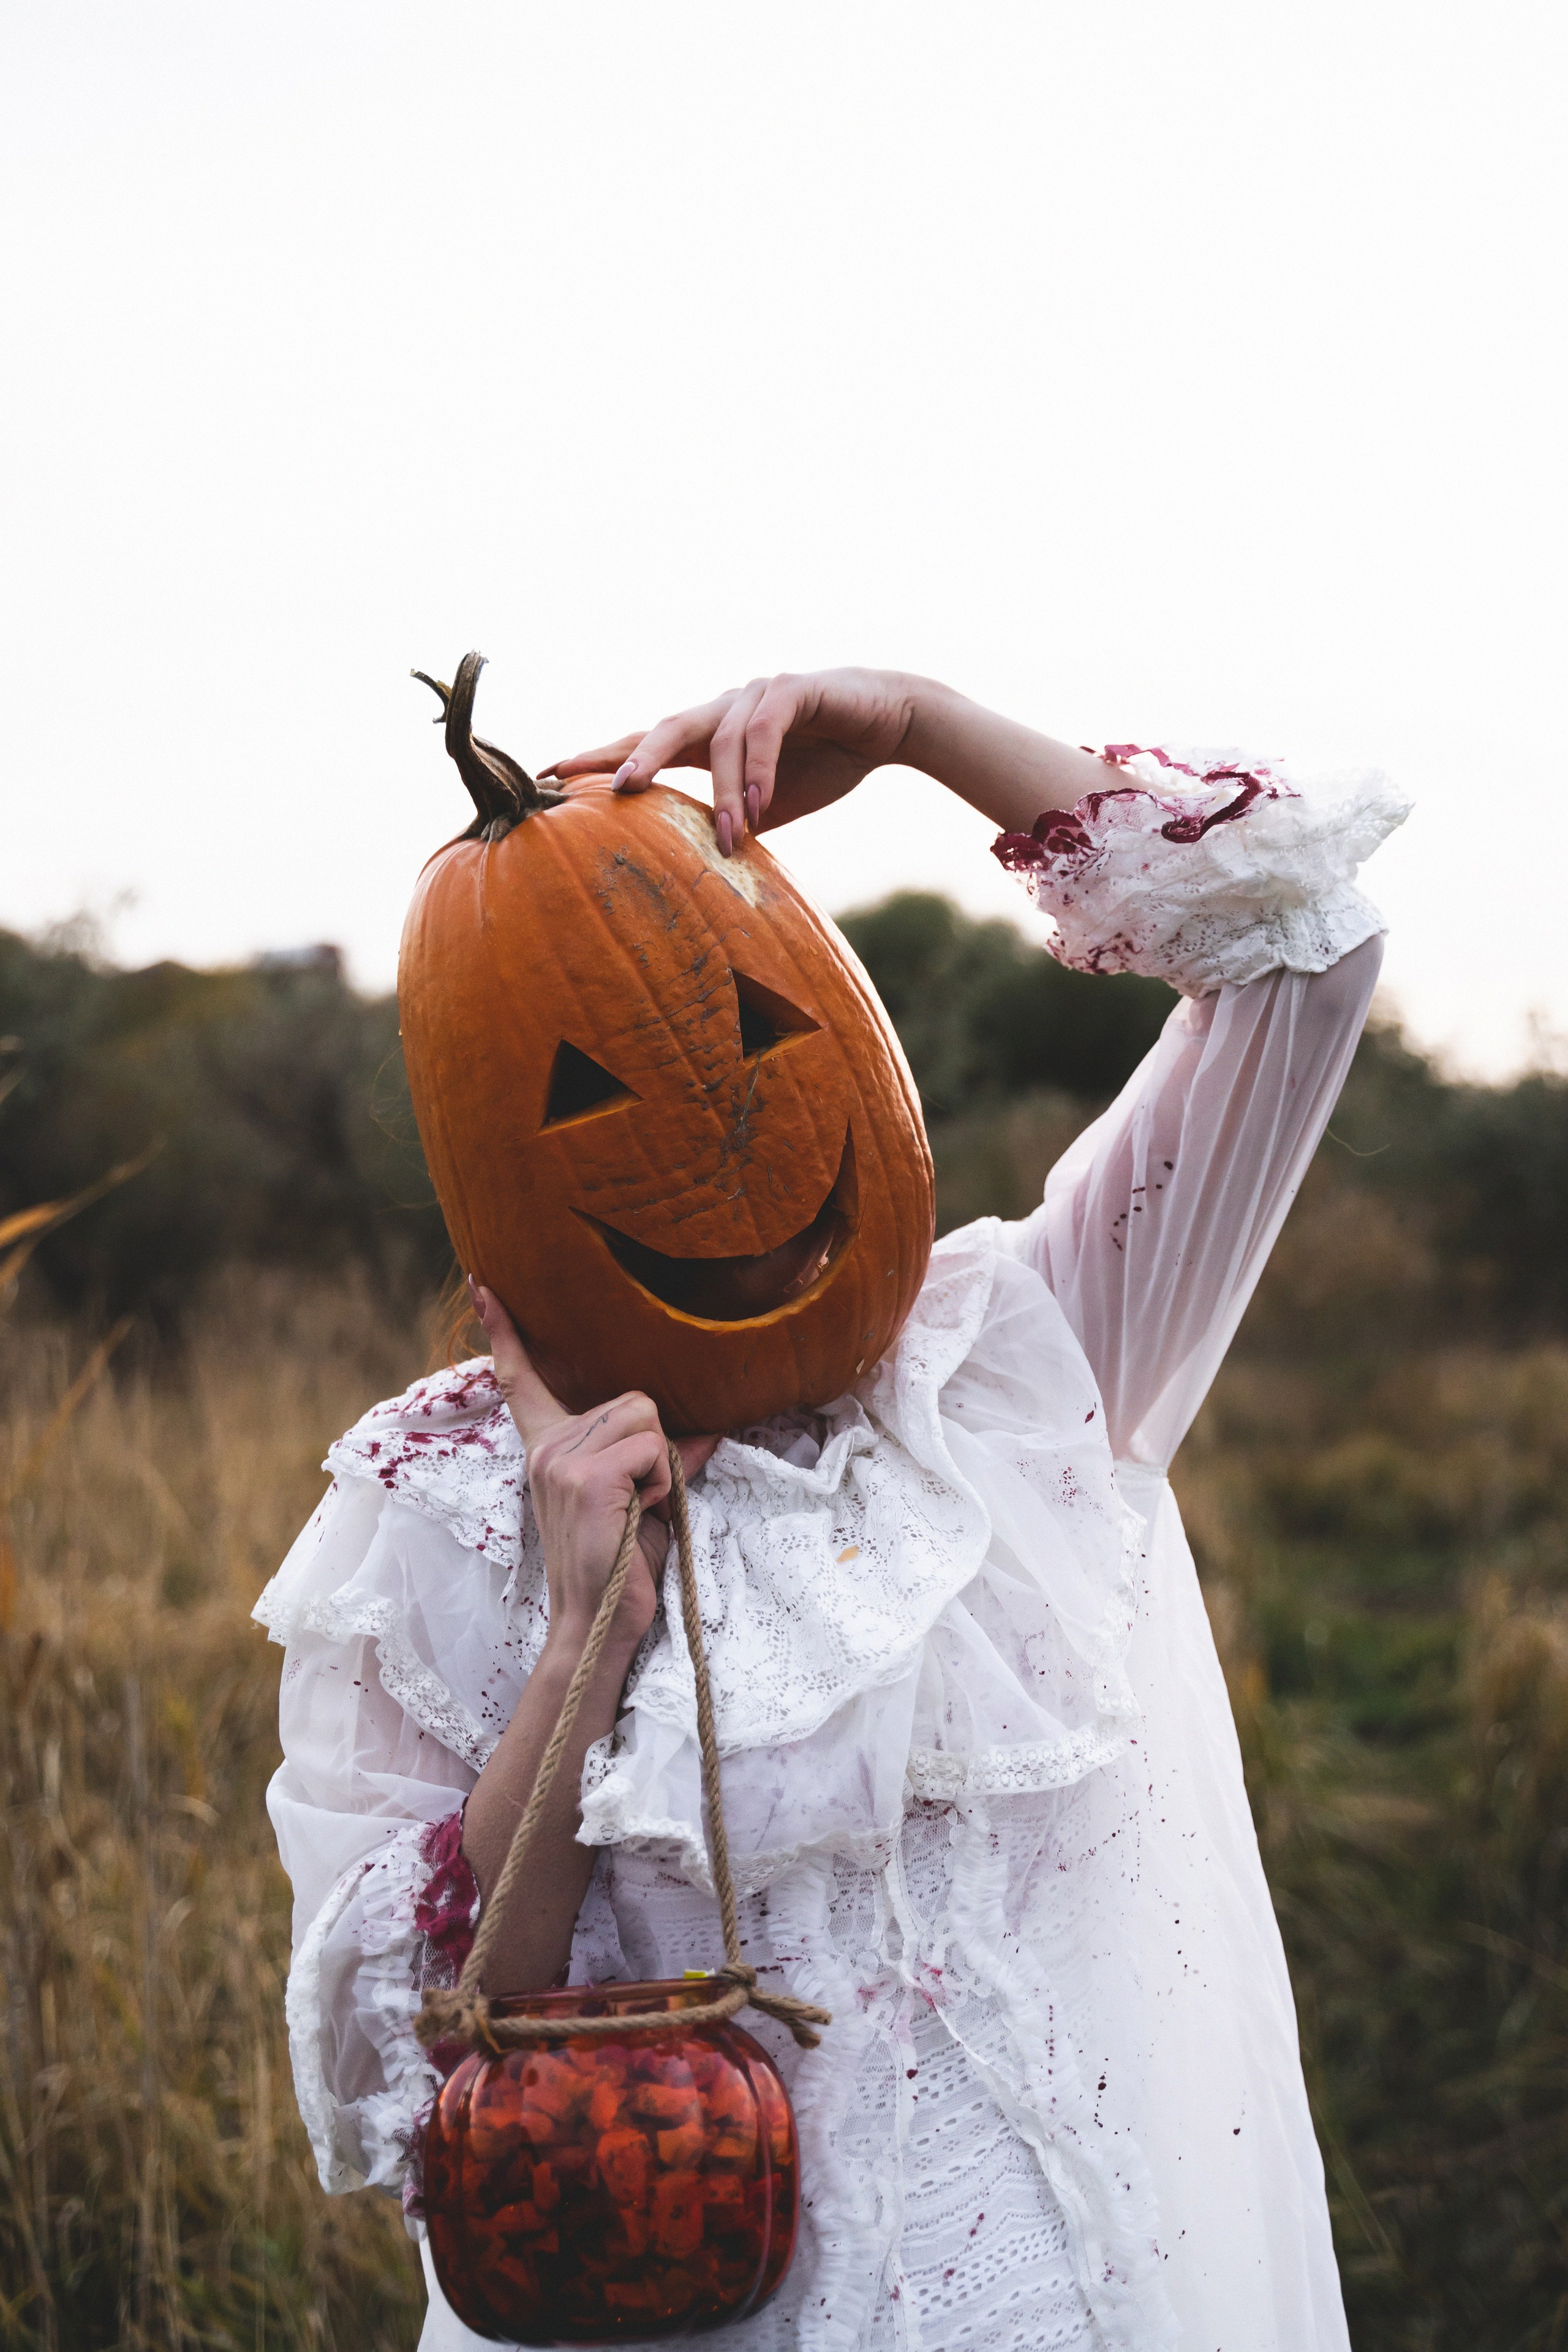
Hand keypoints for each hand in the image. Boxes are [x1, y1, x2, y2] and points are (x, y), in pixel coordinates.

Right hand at [470, 1284, 717, 1660]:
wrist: (598, 1623)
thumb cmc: (618, 1564)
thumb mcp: (638, 1498)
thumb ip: (658, 1457)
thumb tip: (709, 1429)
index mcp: (548, 1446)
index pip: (522, 1380)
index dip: (505, 1332)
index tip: (483, 1287)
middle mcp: (546, 1446)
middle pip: (635, 1398)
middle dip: (655, 1447)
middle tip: (639, 1499)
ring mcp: (561, 1459)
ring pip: (647, 1418)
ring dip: (661, 1466)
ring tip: (638, 1507)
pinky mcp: (586, 1476)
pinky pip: (654, 1449)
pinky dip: (663, 1481)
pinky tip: (638, 1513)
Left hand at [540, 668, 924, 854]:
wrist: (896, 723)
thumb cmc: (829, 761)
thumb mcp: (772, 805)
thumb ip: (733, 824)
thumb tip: (701, 867)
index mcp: (710, 734)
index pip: (646, 744)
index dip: (601, 760)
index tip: (550, 777)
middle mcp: (724, 707)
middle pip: (663, 728)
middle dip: (630, 757)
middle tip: (608, 791)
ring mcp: (756, 693)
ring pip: (719, 740)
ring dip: (722, 793)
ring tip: (729, 836)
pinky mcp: (794, 689)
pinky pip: (762, 731)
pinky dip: (756, 770)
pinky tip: (758, 807)